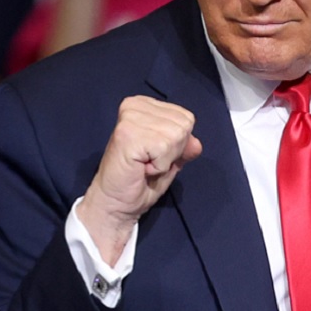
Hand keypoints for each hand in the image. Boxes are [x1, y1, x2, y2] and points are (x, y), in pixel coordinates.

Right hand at [77, 96, 201, 264]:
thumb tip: (196, 143)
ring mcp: (130, 118)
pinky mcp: (127, 133)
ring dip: (164, 159)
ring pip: (176, 136)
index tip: (154, 155)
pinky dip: (158, 166)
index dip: (178, 144)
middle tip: (148, 162)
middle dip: (172, 151)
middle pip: (183, 125)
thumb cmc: (138, 183)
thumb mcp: (169, 161)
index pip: (186, 118)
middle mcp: (135, 106)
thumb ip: (184, 147)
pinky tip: (141, 168)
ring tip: (143, 165)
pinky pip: (164, 147)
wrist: (114, 204)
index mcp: (143, 106)